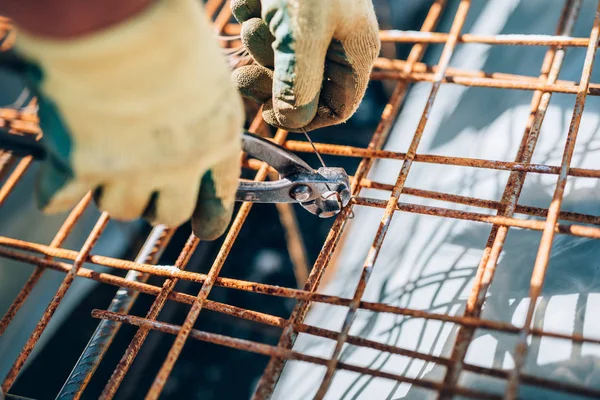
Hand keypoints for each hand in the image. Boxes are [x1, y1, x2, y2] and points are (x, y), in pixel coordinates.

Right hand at [12, 0, 243, 238]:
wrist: (116, 19)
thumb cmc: (166, 30)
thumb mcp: (205, 74)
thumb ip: (200, 113)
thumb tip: (188, 128)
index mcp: (217, 140)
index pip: (219, 198)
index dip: (211, 217)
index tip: (205, 226)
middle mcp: (179, 165)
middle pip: (168, 214)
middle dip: (156, 203)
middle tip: (144, 181)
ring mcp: (130, 171)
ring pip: (119, 207)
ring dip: (111, 189)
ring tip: (104, 155)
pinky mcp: (80, 167)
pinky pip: (61, 196)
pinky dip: (57, 189)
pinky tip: (60, 174)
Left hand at [231, 0, 379, 131]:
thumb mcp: (303, 36)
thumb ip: (299, 85)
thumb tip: (291, 123)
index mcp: (354, 51)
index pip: (338, 107)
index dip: (303, 117)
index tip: (268, 113)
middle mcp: (334, 39)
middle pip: (299, 84)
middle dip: (269, 79)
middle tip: (243, 75)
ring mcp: (308, 20)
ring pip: (275, 52)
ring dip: (255, 43)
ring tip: (252, 22)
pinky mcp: (283, 0)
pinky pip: (261, 20)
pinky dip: (250, 14)